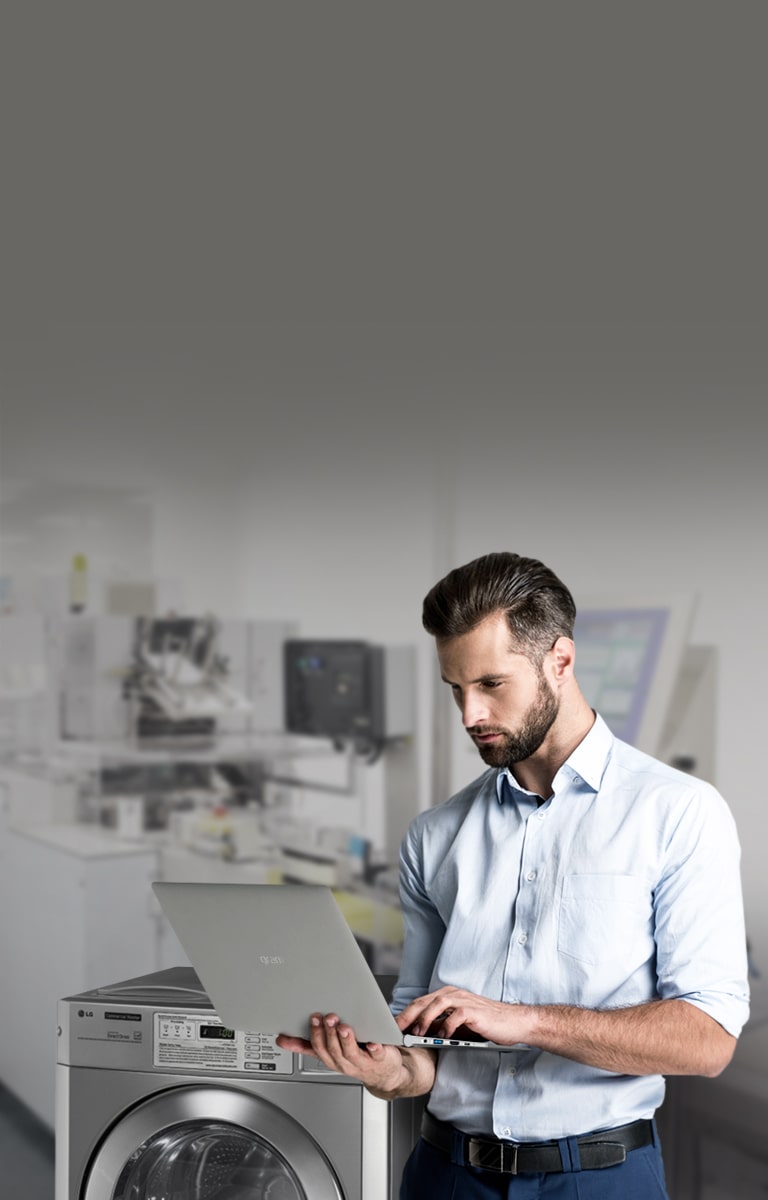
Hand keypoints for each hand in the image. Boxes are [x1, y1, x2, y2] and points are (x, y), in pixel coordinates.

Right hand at [276, 1013, 421, 1095]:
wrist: (386, 1075)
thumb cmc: (357, 1058)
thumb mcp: (330, 1052)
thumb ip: (309, 1044)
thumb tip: (282, 1039)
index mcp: (332, 1058)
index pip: (318, 1048)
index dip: (314, 1034)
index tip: (313, 1018)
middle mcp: (345, 1062)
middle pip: (333, 1049)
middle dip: (329, 1033)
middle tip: (328, 1017)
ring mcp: (363, 1062)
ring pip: (350, 1053)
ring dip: (346, 1039)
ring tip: (344, 1026)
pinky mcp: (381, 1059)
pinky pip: (377, 1055)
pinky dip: (375, 1049)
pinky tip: (373, 1042)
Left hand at [397, 987, 526, 1045]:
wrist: (514, 1023)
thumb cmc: (487, 1023)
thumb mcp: (459, 1024)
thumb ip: (442, 1023)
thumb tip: (420, 1033)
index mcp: (449, 995)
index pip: (422, 1001)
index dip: (406, 1013)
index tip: (394, 1026)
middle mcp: (455, 994)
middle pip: (426, 1000)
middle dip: (409, 1014)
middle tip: (397, 1028)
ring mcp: (465, 1001)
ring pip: (438, 1003)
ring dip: (425, 1018)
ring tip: (416, 1032)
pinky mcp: (475, 1011)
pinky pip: (457, 1015)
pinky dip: (447, 1024)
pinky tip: (442, 1035)